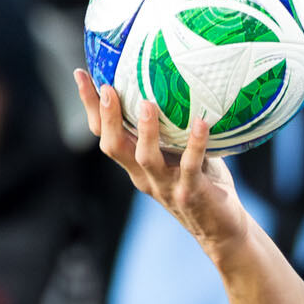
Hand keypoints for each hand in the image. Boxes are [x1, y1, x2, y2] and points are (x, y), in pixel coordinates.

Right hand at [75, 70, 247, 257]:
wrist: (221, 229)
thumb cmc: (203, 184)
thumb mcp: (181, 154)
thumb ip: (174, 128)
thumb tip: (176, 80)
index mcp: (136, 165)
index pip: (104, 134)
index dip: (91, 107)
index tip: (82, 74)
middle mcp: (144, 176)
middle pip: (114, 146)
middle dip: (107, 117)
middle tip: (107, 87)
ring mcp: (166, 185)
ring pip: (146, 158)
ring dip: (146, 131)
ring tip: (146, 104)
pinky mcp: (191, 192)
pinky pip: (191, 165)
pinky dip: (196, 144)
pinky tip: (202, 123)